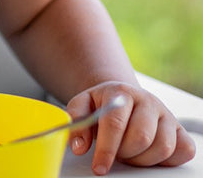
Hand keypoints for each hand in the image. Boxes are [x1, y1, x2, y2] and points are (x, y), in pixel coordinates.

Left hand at [67, 81, 195, 174]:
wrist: (123, 97)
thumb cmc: (103, 105)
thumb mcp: (83, 105)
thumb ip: (77, 121)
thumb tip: (78, 146)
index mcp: (121, 92)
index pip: (115, 123)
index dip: (106, 149)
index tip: (99, 167)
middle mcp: (147, 100)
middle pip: (141, 137)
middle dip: (125, 153)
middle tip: (116, 152)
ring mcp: (166, 115)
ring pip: (163, 147)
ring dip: (142, 159)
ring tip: (129, 152)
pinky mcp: (181, 130)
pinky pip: (183, 151)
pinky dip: (166, 160)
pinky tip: (148, 153)